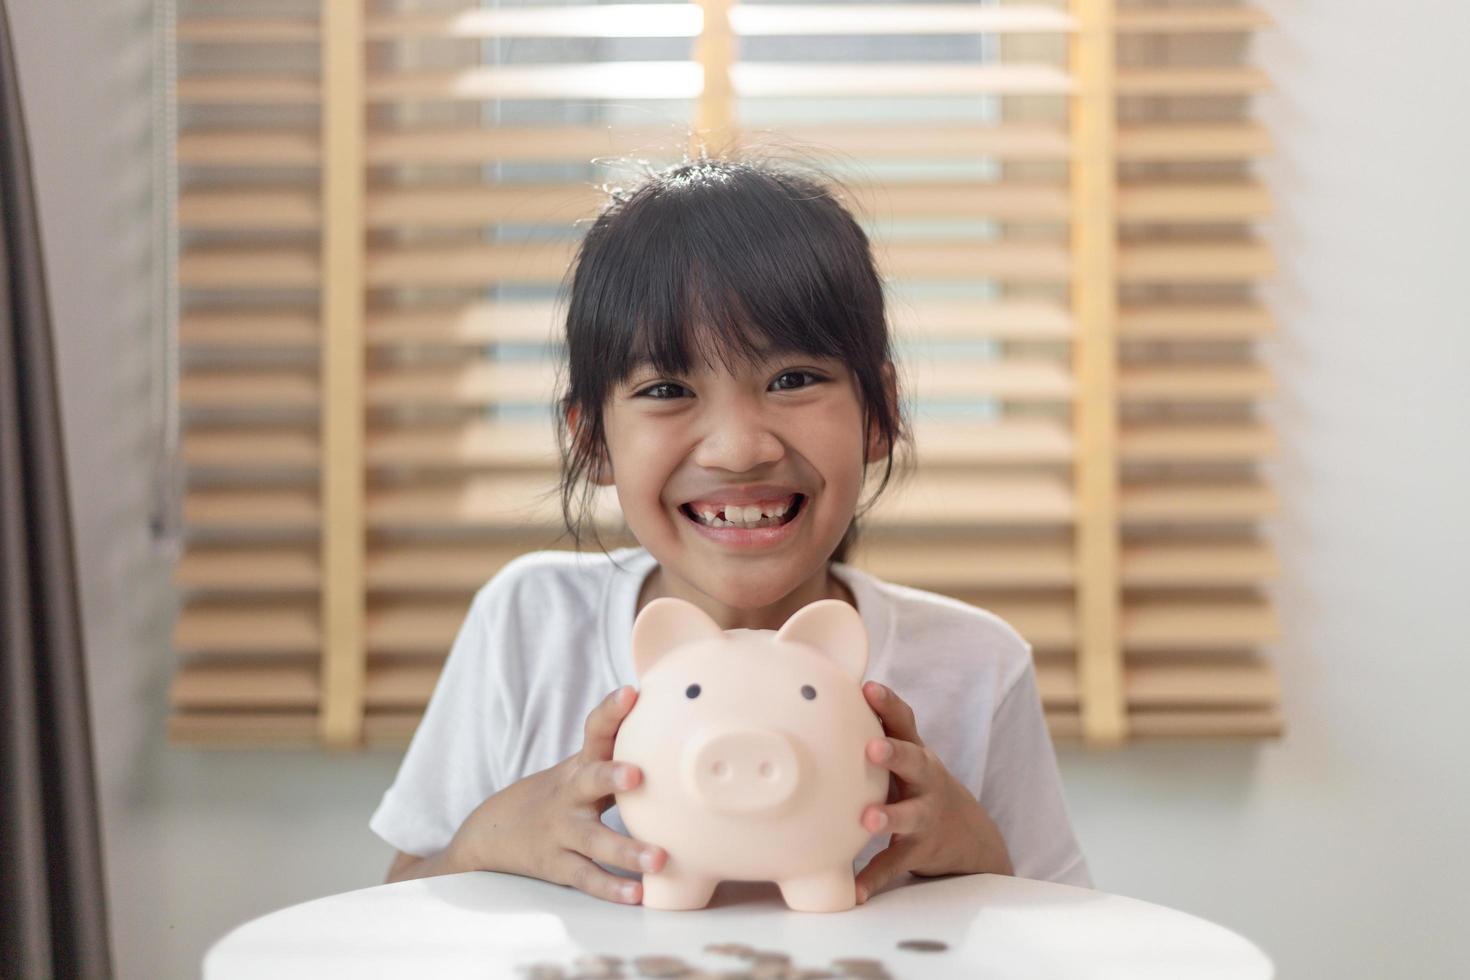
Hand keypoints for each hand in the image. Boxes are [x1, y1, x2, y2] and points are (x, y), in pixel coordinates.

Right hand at [445, 685, 667, 904]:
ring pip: (594, 840)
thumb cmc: (561, 792)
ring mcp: (562, 830)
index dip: (611, 711)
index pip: (594, 730)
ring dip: (626, 849)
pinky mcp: (558, 864)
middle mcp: (570, 795)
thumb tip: (674, 720)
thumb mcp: (581, 765)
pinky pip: (586, 877)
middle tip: (636, 775)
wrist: (494, 829)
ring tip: (659, 858)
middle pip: (589, 780)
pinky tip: (636, 895)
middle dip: (611, 776)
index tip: (631, 692)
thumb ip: (619, 748)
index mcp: (581, 765)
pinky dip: (611, 888)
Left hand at [854, 681, 1013, 903]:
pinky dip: (875, 877)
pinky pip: (896, 864)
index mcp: (916, 754)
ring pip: (910, 815)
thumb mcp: (908, 758)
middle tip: (872, 748)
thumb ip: (877, 731)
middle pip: (916, 762)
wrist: (970, 836)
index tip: (868, 688)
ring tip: (867, 820)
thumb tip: (825, 697)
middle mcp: (926, 781)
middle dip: (895, 753)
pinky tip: (856, 890)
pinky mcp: (921, 849)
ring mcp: (926, 816)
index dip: (888, 704)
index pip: (905, 722)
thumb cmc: (919, 785)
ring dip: (889, 816)